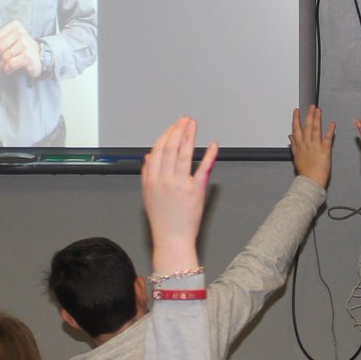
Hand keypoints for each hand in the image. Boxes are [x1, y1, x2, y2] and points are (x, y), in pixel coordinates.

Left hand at [0, 19, 42, 78]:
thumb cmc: (23, 48)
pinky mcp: (27, 57)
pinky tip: (7, 71)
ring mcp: (25, 45)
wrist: (40, 57)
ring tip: (0, 69)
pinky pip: (11, 64)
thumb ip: (1, 35)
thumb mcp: (13, 38)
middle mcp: (21, 33)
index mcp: (15, 27)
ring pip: (5, 57)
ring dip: (0, 66)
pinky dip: (6, 70)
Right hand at [142, 117, 217, 276]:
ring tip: (193, 125)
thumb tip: (148, 157)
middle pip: (171, 148)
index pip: (158, 150)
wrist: (171, 239)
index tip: (173, 127)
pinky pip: (203, 169)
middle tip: (185, 120)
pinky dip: (209, 155)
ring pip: (185, 154)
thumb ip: (147, 174)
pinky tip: (213, 145)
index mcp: (152, 180)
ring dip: (190, 135)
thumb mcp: (148, 196)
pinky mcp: (195, 191)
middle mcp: (165, 180)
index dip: (166, 135)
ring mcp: (180, 185)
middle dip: (178, 130)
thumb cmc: (161, 220)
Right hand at [290, 105, 334, 187]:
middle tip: (311, 106)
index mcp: (300, 145)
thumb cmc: (305, 171)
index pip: (297, 129)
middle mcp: (307, 144)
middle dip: (309, 115)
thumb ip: (293, 145)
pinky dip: (330, 131)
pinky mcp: (325, 150)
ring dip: (317, 119)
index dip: (296, 119)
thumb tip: (290, 137)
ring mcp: (315, 146)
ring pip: (316, 130)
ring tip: (319, 110)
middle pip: (307, 127)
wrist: (311, 181)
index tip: (297, 110)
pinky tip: (332, 124)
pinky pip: (328, 138)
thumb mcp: (296, 157)